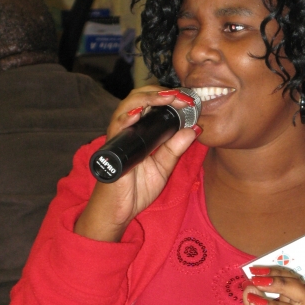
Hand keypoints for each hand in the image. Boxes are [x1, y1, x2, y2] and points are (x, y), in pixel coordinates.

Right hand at [75, 87, 200, 241]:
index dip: (170, 98)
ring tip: (168, 98)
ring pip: (128, 105)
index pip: (152, 104)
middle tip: (183, 97)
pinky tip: (140, 112)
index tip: (190, 101)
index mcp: (140, 132)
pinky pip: (117, 127)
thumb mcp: (163, 167)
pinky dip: (127, 116)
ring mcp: (118, 136)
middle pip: (140, 98)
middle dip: (162, 93)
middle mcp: (127, 129)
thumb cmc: (135, 190)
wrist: (118, 212)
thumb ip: (175, 148)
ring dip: (149, 98)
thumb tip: (193, 129)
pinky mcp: (111, 148)